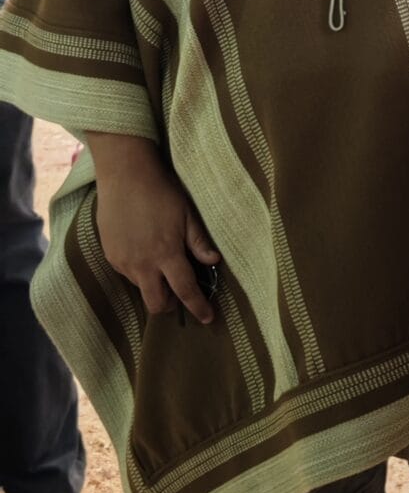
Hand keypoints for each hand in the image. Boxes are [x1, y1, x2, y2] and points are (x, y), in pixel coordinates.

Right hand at [89, 133, 219, 323]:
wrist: (124, 174)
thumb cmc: (161, 190)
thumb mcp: (187, 213)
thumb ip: (198, 241)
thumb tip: (213, 261)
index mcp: (166, 253)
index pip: (185, 291)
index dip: (198, 307)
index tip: (208, 318)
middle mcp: (142, 264)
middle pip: (157, 304)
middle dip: (171, 305)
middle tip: (180, 292)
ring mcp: (123, 261)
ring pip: (141, 289)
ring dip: (154, 286)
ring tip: (162, 264)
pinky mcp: (110, 255)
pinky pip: (128, 275)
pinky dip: (140, 272)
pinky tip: (145, 251)